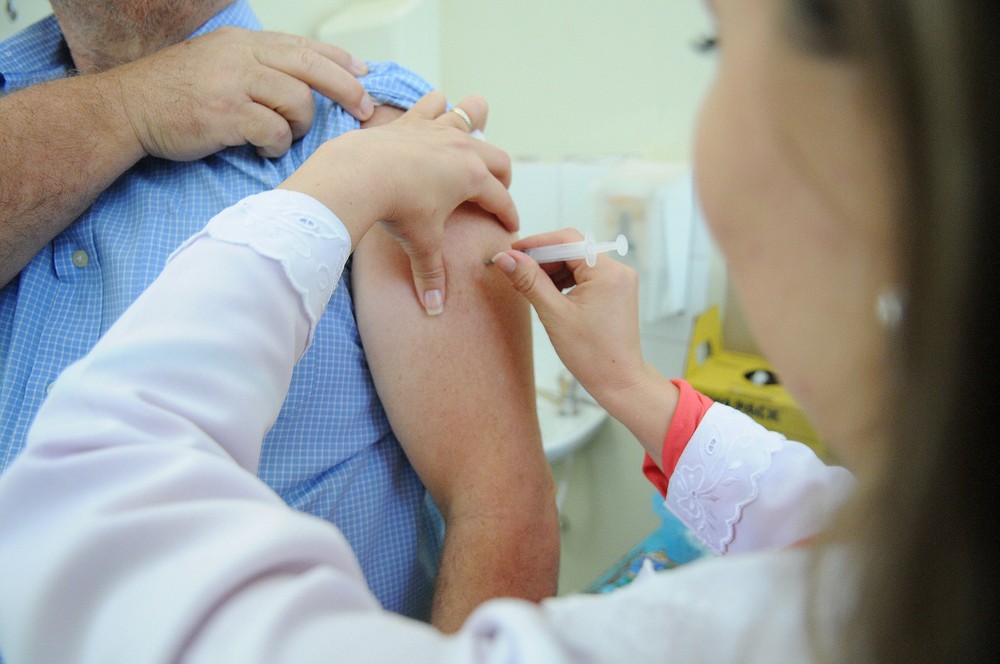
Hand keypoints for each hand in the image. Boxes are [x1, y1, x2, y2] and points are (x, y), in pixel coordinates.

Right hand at [112, 27, 375, 159]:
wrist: (126, 109)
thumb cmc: (172, 92)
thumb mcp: (216, 61)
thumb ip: (255, 65)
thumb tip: (300, 81)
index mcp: (243, 42)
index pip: (303, 45)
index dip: (338, 59)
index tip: (362, 73)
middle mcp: (242, 56)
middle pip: (312, 67)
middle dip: (346, 88)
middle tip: (365, 108)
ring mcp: (234, 83)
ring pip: (298, 100)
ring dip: (300, 125)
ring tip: (283, 136)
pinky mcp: (226, 114)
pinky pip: (274, 131)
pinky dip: (276, 145)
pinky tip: (263, 150)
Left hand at [279, 91, 516, 313]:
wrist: (361, 174)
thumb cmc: (397, 209)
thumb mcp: (420, 244)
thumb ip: (431, 275)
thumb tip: (435, 309)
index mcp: (473, 178)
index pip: (501, 200)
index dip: (509, 216)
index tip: (511, 228)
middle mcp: (462, 149)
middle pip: (497, 158)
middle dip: (501, 175)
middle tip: (496, 191)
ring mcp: (437, 130)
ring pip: (468, 117)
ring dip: (476, 122)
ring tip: (475, 131)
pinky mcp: (411, 121)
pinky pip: (431, 105)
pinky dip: (436, 106)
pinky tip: (435, 110)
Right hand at [490, 229, 645, 401]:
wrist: (619, 381)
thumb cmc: (592, 354)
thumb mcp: (554, 314)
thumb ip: (529, 281)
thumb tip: (505, 257)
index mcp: (607, 272)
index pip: (566, 241)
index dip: (536, 244)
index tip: (511, 252)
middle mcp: (618, 270)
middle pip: (572, 250)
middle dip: (542, 259)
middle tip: (515, 272)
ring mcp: (619, 281)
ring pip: (577, 263)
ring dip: (551, 271)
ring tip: (527, 286)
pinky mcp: (615, 291)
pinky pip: (586, 276)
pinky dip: (565, 281)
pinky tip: (547, 293)